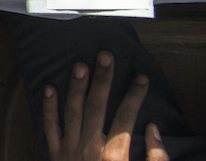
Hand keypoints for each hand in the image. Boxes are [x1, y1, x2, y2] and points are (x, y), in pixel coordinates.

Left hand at [41, 50, 167, 160]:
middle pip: (96, 107)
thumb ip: (156, 160)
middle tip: (105, 55)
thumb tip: (154, 130)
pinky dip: (49, 108)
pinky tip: (50, 88)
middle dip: (102, 79)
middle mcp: (90, 149)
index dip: (134, 96)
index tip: (141, 77)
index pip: (126, 117)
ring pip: (71, 112)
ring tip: (79, 64)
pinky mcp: (55, 157)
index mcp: (115, 156)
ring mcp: (69, 152)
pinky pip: (50, 128)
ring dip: (75, 87)